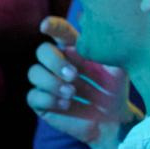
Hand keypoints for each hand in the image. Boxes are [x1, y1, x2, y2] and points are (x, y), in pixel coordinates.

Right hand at [25, 17, 135, 148]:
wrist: (114, 122)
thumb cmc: (116, 90)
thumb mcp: (117, 68)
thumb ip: (108, 50)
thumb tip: (94, 28)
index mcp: (76, 50)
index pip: (60, 33)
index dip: (52, 27)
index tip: (45, 26)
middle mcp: (59, 64)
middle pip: (42, 51)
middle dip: (55, 61)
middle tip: (74, 75)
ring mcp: (49, 83)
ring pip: (34, 72)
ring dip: (52, 82)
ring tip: (72, 93)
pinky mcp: (44, 103)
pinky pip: (32, 96)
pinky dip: (49, 99)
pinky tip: (67, 105)